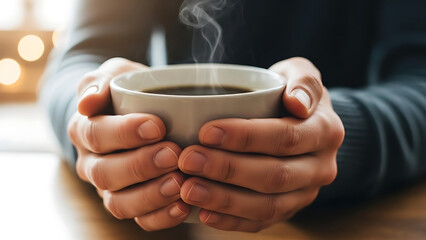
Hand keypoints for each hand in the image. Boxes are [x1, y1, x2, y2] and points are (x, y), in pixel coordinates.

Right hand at [68, 58, 190, 230]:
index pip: (96, 135)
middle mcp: (92, 163)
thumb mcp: (115, 74)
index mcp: (84, 130)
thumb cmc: (128, 90)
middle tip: (173, 154)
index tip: (157, 126)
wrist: (140, 110)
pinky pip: (140, 219)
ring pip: (119, 203)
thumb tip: (86, 103)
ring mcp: (111, 187)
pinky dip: (161, 217)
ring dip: (151, 196)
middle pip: (106, 173)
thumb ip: (98, 82)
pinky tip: (183, 206)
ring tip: (179, 184)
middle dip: (140, 165)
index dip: (124, 133)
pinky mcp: (131, 203)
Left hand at [177, 57, 344, 231]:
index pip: (285, 137)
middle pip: (274, 175)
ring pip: (267, 205)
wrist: (303, 124)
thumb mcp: (300, 74)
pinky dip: (231, 221)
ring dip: (224, 200)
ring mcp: (305, 194)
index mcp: (325, 131)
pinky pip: (261, 223)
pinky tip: (203, 213)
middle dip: (227, 170)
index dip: (245, 136)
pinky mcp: (289, 210)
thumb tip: (298, 103)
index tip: (206, 131)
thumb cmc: (290, 94)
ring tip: (188, 189)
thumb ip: (303, 82)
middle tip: (188, 160)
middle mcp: (321, 168)